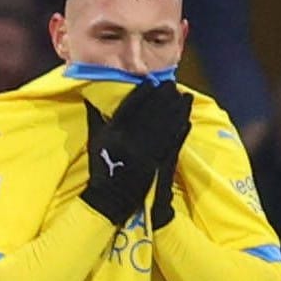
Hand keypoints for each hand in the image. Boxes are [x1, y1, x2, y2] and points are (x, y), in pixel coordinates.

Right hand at [79, 84, 191, 225]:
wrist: (110, 199)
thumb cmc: (101, 168)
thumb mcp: (94, 141)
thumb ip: (96, 118)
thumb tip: (93, 96)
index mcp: (113, 133)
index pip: (129, 108)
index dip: (142, 94)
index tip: (152, 81)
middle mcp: (129, 140)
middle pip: (150, 114)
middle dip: (164, 98)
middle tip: (173, 84)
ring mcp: (144, 153)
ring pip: (163, 127)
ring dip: (176, 111)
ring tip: (185, 97)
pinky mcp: (156, 165)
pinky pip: (170, 145)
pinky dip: (180, 132)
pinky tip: (187, 121)